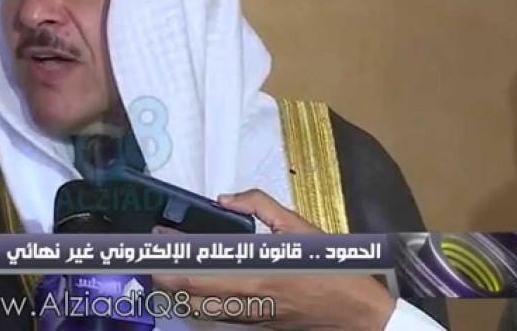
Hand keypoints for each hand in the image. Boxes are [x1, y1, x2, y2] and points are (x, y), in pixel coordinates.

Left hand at [152, 189, 395, 329]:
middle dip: (165, 277)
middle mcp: (246, 303)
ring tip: (172, 267)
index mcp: (255, 277)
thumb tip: (226, 199)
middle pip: (188, 298)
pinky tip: (200, 285)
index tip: (157, 241)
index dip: (168, 262)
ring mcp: (250, 319)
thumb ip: (261, 207)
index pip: (195, 277)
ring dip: (180, 291)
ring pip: (199, 311)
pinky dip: (201, 302)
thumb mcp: (300, 228)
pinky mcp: (257, 327)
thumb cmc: (332, 268)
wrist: (360, 314)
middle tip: (157, 254)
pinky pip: (218, 317)